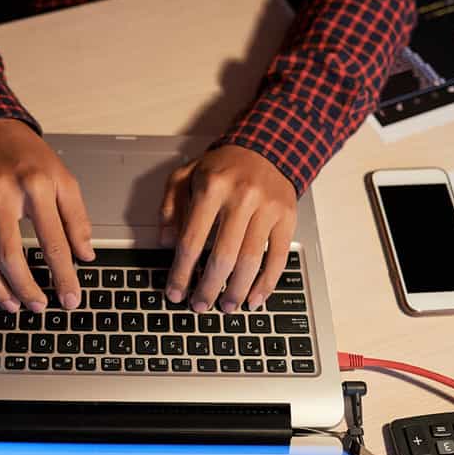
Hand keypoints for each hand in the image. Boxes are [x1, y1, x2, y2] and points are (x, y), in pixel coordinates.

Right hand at [0, 119, 94, 311]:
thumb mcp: (63, 178)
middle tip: (38, 307)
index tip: (70, 298)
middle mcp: (1, 195)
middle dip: (25, 287)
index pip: (52, 241)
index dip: (63, 275)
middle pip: (9, 254)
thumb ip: (77, 218)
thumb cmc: (28, 156)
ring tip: (12, 305)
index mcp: (35, 187)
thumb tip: (85, 256)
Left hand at [160, 146, 296, 312]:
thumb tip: (166, 243)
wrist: (267, 147)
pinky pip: (277, 257)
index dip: (181, 273)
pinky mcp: (287, 218)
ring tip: (226, 307)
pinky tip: (254, 298)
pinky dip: (266, 283)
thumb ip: (170, 207)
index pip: (191, 241)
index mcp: (211, 189)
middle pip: (222, 257)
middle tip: (199, 306)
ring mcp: (267, 209)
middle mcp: (241, 199)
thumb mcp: (185, 175)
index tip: (174, 293)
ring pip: (251, 261)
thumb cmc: (223, 166)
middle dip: (208, 288)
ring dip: (237, 291)